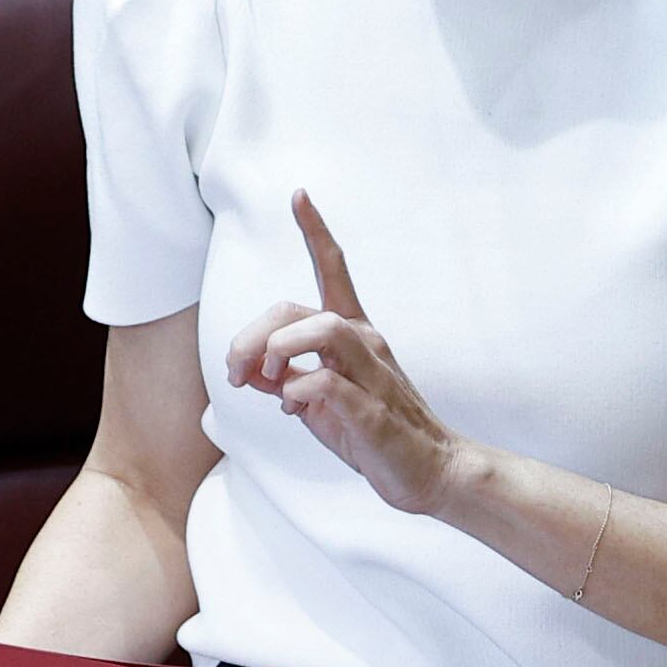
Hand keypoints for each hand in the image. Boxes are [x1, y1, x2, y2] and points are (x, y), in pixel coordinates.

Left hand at [222, 193, 469, 515]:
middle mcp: (365, 343)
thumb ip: (284, 379)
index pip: (334, 270)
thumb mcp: (317, 403)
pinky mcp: (372, 411)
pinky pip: (324, 382)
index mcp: (353, 334)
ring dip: (278, 352)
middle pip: (296, 310)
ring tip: (269, 382)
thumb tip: (246, 368)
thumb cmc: (373, 434)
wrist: (429, 472)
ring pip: (320, 329)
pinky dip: (297, 392)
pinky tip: (295, 410)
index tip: (299, 195)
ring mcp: (371, 374)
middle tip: (237, 372)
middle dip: (253, 336)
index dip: (316, 231)